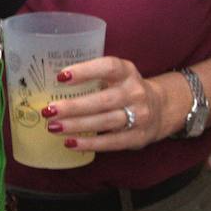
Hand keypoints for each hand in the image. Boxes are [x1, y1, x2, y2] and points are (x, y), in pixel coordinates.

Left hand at [39, 57, 172, 151]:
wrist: (161, 108)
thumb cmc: (125, 89)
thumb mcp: (117, 75)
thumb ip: (93, 77)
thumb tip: (53, 85)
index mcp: (127, 72)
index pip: (108, 67)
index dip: (85, 71)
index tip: (61, 77)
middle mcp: (135, 92)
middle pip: (103, 100)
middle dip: (74, 106)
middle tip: (49, 110)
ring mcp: (140, 116)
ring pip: (105, 122)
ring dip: (77, 125)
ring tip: (54, 127)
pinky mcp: (138, 137)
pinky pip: (111, 142)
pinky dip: (89, 143)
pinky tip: (70, 142)